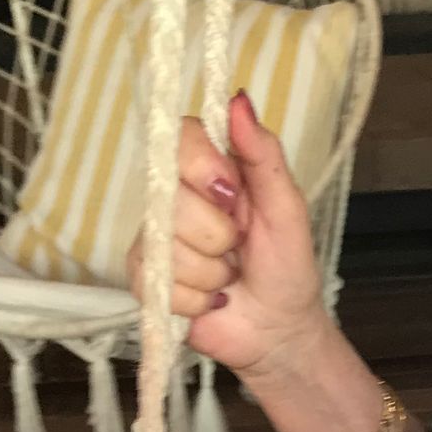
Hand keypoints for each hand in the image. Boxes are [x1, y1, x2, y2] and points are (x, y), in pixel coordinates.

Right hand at [125, 96, 335, 393]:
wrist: (278, 331)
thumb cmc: (286, 267)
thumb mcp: (287, 208)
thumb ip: (263, 155)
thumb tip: (239, 100)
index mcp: (211, 170)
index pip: (179, 137)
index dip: (201, 166)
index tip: (231, 195)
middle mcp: (176, 196)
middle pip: (171, 198)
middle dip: (218, 235)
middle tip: (239, 247)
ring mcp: (155, 237)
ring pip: (166, 246)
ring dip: (211, 273)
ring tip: (228, 277)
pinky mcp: (144, 279)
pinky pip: (160, 283)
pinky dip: (196, 300)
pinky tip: (212, 300)